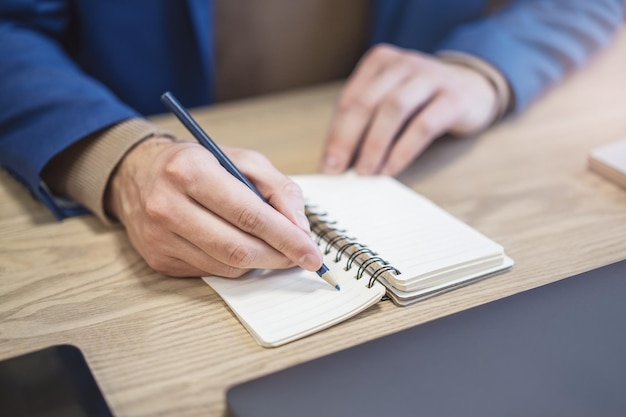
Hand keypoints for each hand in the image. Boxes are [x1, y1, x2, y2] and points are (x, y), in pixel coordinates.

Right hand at [104, 137, 321, 276]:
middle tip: (300, 258)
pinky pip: (211, 272)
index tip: (313, 254)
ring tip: (272, 248)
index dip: (287, 239)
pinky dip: (235, 265)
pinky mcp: (158, 259)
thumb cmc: (196, 163)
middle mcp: (168, 205)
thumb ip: (279, 189)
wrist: (137, 172)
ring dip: (259, 263)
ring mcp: (159, 236)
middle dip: (279, 257)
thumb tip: (300, 229)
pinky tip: (238, 247)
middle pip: (238, 248)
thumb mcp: (243, 159)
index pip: (249, 215)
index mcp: (190, 171)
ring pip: (227, 266)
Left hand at [320, 44, 497, 175]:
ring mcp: (430, 77)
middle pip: (366, 102)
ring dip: (374, 145)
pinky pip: (423, 126)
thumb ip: (366, 122)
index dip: (335, 134)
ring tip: (364, 172)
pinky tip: (391, 169)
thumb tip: (338, 160)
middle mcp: (403, 64)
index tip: (327, 164)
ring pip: (393, 110)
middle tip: (337, 169)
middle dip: (347, 139)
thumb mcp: (391, 100)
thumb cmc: (422, 100)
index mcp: (380, 61)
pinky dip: (403, 150)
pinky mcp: (453, 98)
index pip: (350, 99)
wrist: (474, 87)